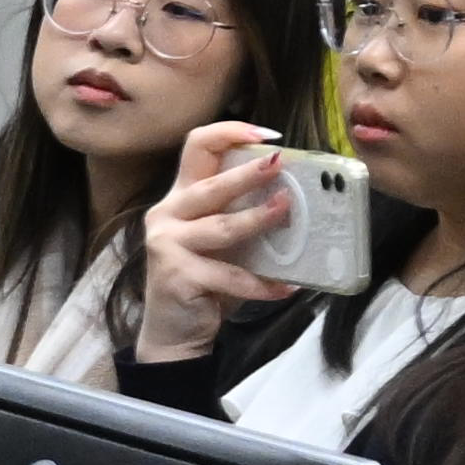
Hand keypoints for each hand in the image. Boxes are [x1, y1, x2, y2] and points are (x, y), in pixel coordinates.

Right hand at [145, 121, 292, 334]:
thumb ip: (242, 215)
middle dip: (247, 173)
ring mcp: (168, 245)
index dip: (229, 132)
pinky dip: (261, 284)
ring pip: (221, 226)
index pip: (197, 147)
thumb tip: (296, 196)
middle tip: (281, 163)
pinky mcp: (178, 276)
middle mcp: (168, 214)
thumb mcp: (221, 240)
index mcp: (181, 198)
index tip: (267, 135)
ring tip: (288, 211)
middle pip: (209, 184)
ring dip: (258, 219)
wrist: (174, 331)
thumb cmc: (204, 279)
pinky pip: (229, 276)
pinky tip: (286, 287)